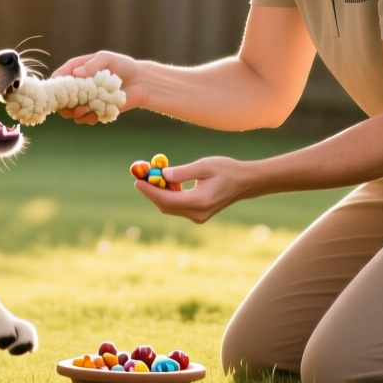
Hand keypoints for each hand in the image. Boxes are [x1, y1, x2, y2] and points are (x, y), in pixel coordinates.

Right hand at [49, 51, 146, 124]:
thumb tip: (77, 73)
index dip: (56, 87)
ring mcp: (86, 100)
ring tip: (89, 111)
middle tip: (78, 108)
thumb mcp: (107, 58)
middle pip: (61, 99)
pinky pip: (86, 118)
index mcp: (77, 70)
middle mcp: (79, 86)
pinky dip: (89, 118)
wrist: (141, 82)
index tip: (60, 94)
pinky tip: (96, 115)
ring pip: (72, 112)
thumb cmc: (123, 66)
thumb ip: (92, 65)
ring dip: (77, 114)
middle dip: (65, 106)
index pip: (58, 79)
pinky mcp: (95, 110)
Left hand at [134, 156, 251, 223]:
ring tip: (154, 175)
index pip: (168, 200)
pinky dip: (169, 195)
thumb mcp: (205, 166)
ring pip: (170, 207)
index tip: (137, 181)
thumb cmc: (226, 170)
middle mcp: (198, 213)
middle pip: (166, 206)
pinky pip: (177, 207)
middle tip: (140, 176)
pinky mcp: (198, 215)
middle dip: (151, 192)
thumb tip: (162, 175)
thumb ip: (183, 172)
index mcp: (201, 201)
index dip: (150, 191)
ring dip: (159, 193)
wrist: (245, 182)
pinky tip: (169, 182)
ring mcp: (198, 217)